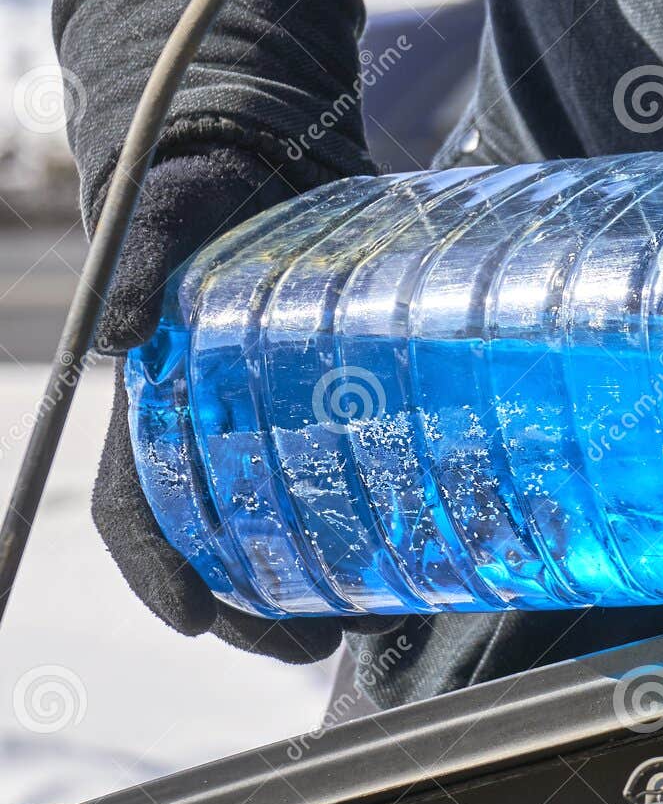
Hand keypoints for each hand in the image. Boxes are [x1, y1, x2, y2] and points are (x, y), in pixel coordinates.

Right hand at [90, 150, 382, 661]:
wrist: (263, 159)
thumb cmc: (201, 185)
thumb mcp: (168, 210)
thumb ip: (140, 259)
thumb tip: (119, 332)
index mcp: (154, 403)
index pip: (135, 507)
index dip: (156, 570)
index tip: (195, 621)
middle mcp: (206, 431)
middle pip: (215, 548)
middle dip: (253, 609)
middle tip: (313, 644)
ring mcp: (265, 428)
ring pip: (274, 538)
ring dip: (309, 591)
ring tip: (361, 623)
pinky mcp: (323, 414)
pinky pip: (336, 492)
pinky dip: (360, 539)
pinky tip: (402, 563)